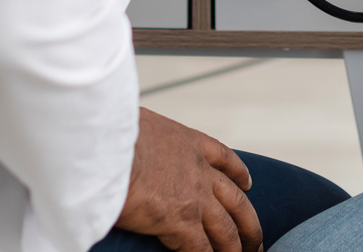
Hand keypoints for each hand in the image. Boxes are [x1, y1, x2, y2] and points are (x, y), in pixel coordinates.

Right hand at [116, 108, 261, 251]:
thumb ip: (145, 136)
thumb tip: (131, 138)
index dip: (239, 174)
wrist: (106, 149)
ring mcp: (194, 198)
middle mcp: (199, 171)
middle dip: (248, 223)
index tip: (248, 184)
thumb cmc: (111, 133)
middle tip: (256, 239)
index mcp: (190, 143)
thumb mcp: (138, 123)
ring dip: (235, 248)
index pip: (224, 158)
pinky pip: (202, 249)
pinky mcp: (181, 223)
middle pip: (236, 201)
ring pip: (226, 230)